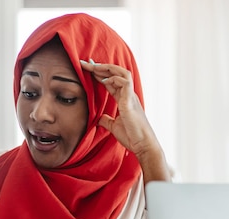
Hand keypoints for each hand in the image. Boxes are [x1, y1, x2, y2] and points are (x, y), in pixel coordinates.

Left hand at [80, 59, 171, 182]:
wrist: (142, 145)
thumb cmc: (132, 136)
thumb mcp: (114, 126)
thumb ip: (107, 120)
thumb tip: (98, 118)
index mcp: (125, 100)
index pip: (112, 82)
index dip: (101, 74)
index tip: (88, 69)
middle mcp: (129, 95)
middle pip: (116, 74)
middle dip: (101, 67)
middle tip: (86, 63)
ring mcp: (131, 97)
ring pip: (123, 73)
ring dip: (108, 68)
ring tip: (94, 67)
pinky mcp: (131, 102)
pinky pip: (125, 83)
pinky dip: (114, 79)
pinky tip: (104, 80)